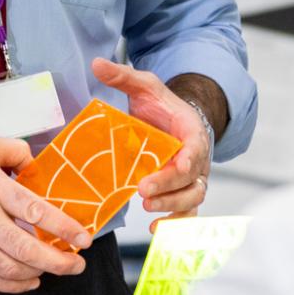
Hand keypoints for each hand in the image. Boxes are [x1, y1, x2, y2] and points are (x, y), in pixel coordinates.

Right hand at [0, 135, 93, 291]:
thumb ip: (15, 151)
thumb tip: (37, 163)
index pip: (36, 212)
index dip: (64, 227)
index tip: (84, 237)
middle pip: (26, 248)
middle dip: (58, 261)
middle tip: (78, 264)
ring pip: (11, 268)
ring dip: (39, 273)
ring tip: (58, 269)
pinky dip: (14, 285)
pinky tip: (31, 281)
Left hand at [92, 58, 211, 223]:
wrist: (175, 119)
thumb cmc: (161, 105)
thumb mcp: (144, 87)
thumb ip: (123, 75)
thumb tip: (96, 63)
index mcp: (191, 133)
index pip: (193, 152)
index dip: (182, 166)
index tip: (166, 173)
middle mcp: (197, 159)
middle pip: (192, 182)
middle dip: (170, 190)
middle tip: (144, 193)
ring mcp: (192, 179)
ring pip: (193, 199)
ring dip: (173, 209)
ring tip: (148, 210)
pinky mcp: (183, 192)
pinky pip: (186, 213)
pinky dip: (176, 224)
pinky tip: (157, 231)